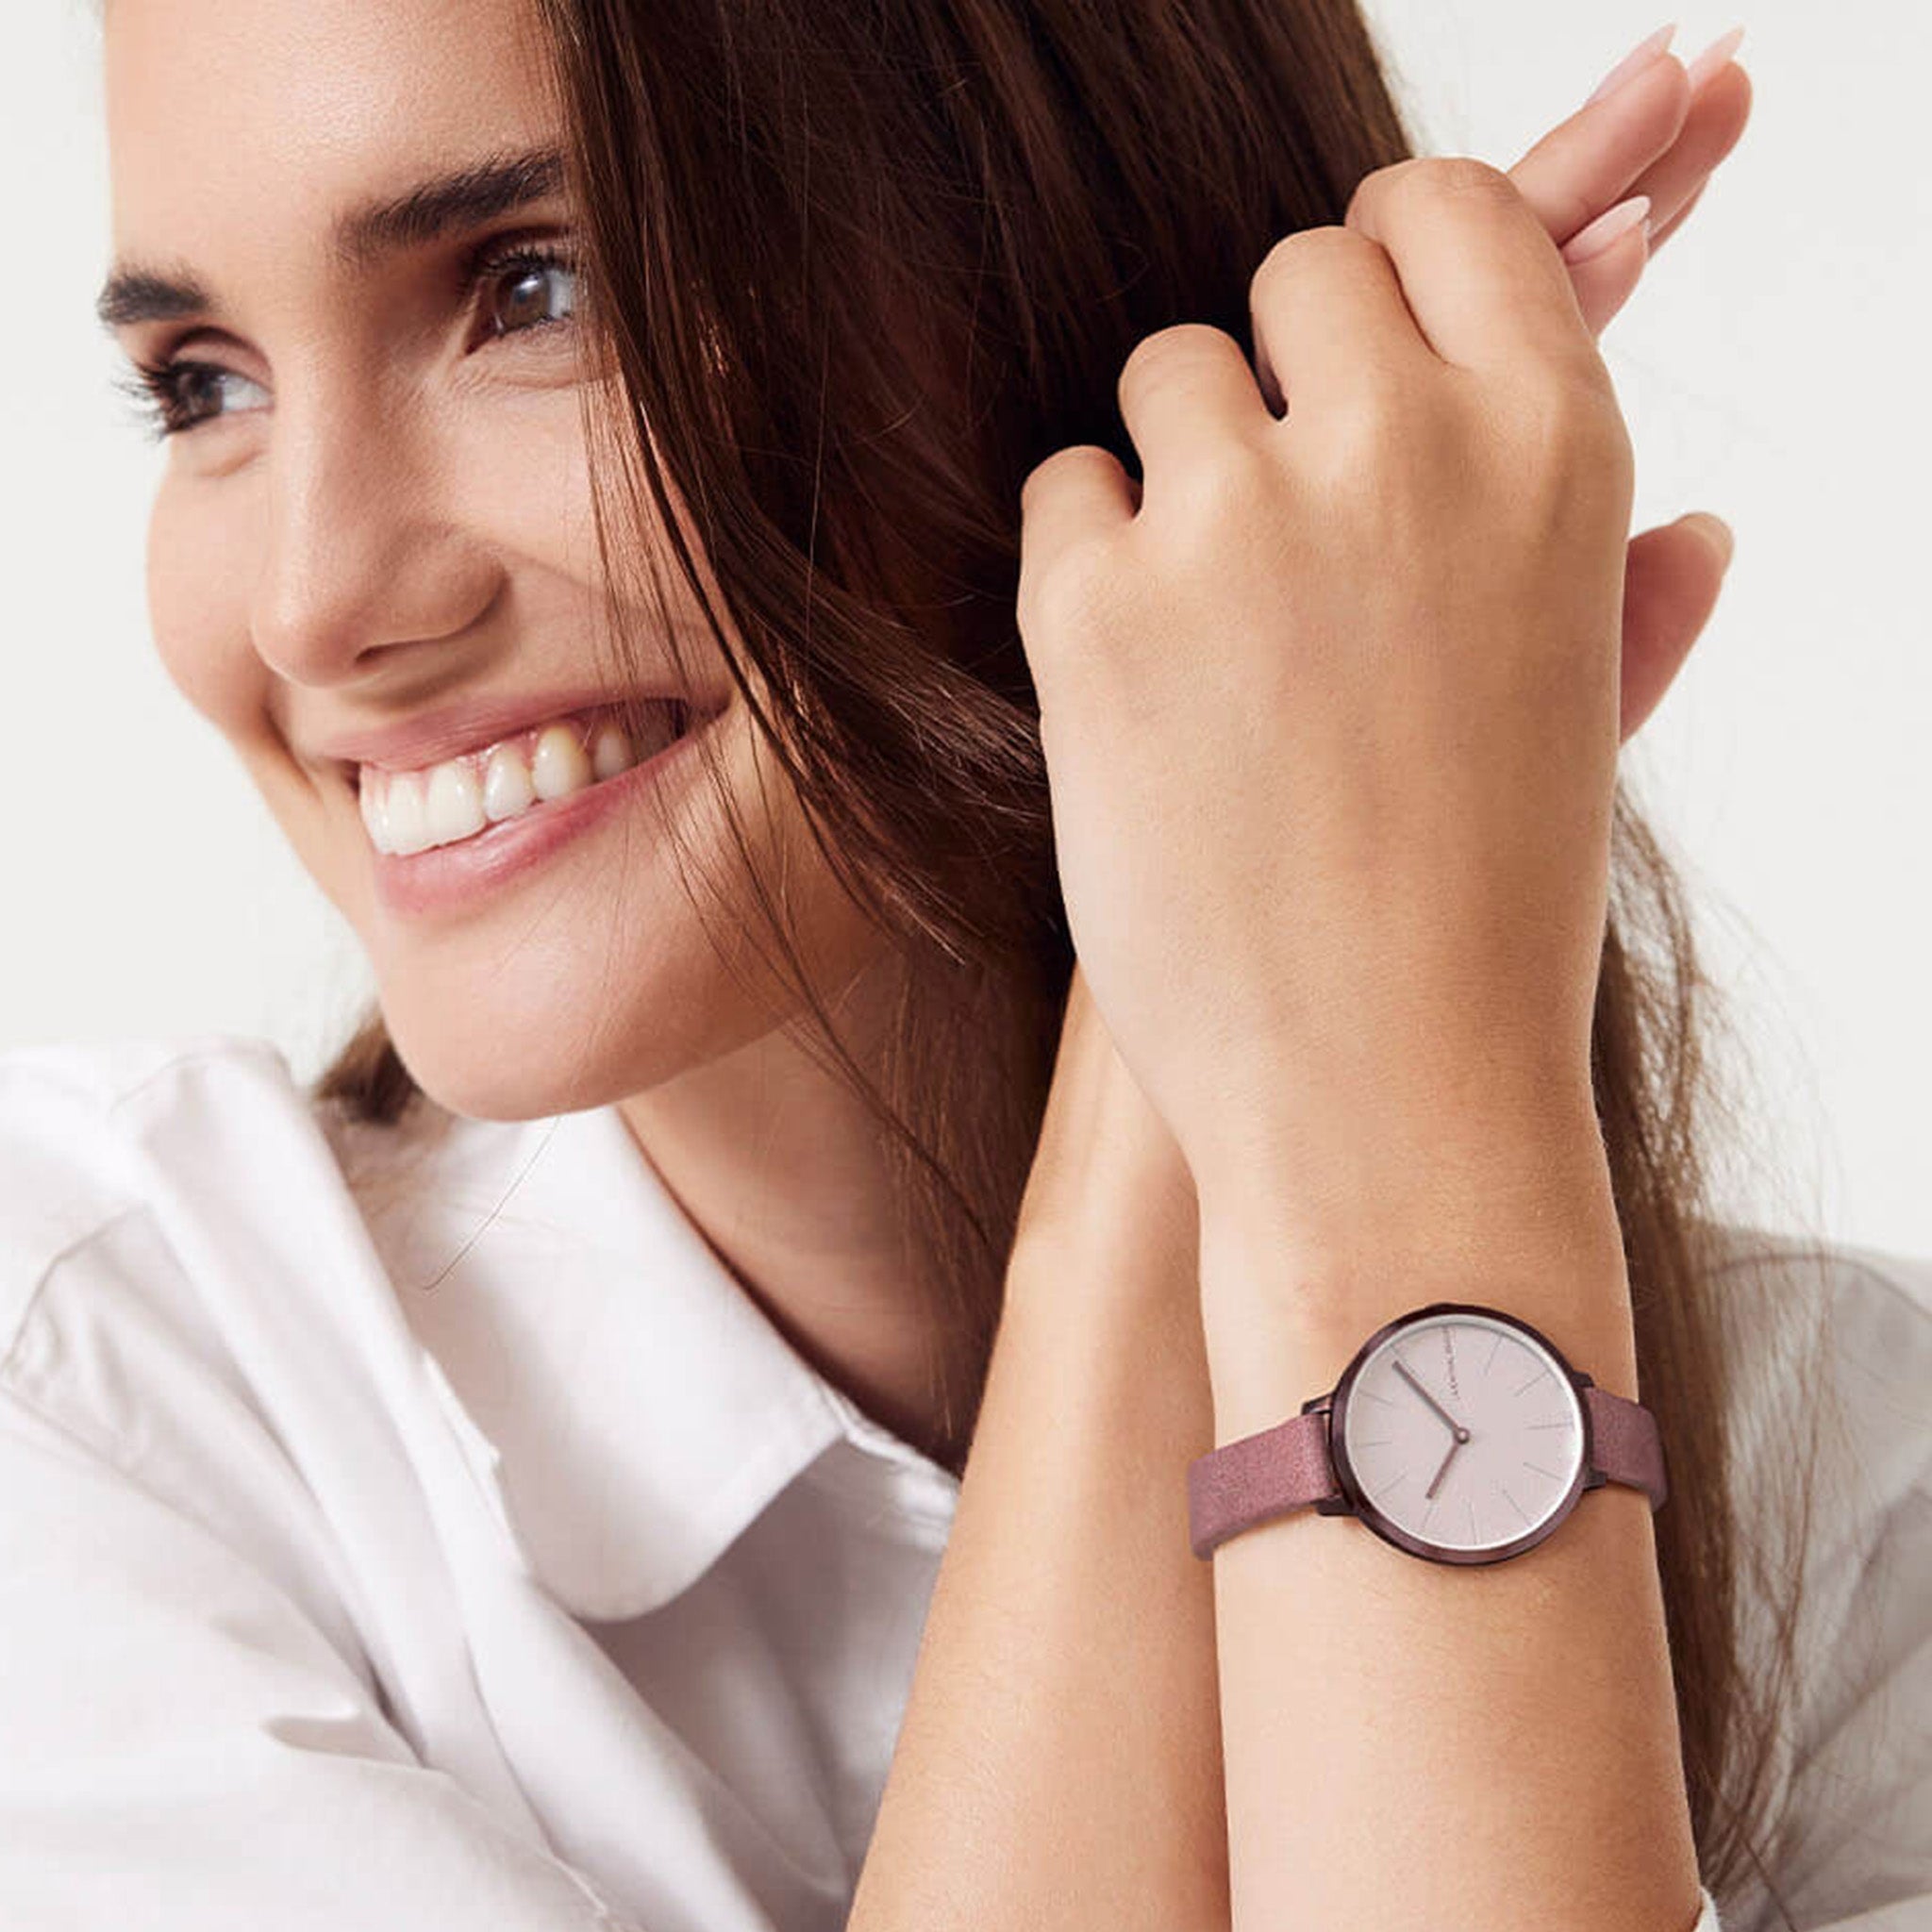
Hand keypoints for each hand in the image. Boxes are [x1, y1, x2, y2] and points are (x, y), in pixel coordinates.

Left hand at [1016, 31, 1749, 1256]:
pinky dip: (1088, 563)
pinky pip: (1064, 488)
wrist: (1379, 1092)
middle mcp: (1409, 445)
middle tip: (1285, 517)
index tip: (1355, 334)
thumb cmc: (1483, 912)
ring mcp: (1242, 518)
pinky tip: (1143, 685)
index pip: (1444, 209)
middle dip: (1281, 372)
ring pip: (1165, 373)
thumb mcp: (1580, 718)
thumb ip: (1625, 593)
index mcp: (1557, 447)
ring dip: (1179, 469)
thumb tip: (1700, 526)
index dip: (1389, 257)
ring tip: (1222, 635)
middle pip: (1293, 272)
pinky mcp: (1098, 603)